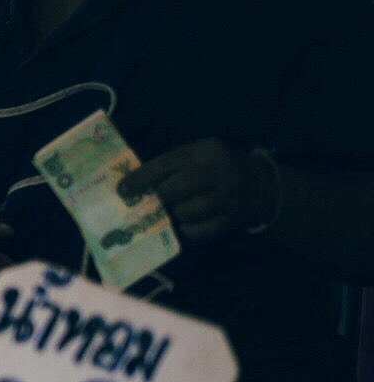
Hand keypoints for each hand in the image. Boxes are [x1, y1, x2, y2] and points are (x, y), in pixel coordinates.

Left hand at [117, 139, 273, 242]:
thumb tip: (133, 185)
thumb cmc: (216, 168)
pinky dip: (184, 231)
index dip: (143, 177)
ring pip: (190, 210)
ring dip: (172, 215)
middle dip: (158, 197)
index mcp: (207, 151)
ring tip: (168, 213)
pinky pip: (200, 231)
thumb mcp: (199, 155)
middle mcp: (220, 172)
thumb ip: (171, 166)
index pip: (169, 162)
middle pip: (180, 186)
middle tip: (147, 203)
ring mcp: (229, 197)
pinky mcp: (232, 219)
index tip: (122, 189)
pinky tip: (179, 226)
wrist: (261, 185)